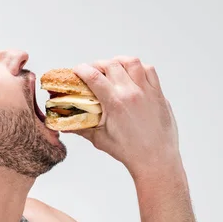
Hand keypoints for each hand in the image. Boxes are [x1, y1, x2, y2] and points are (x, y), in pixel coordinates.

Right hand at [69, 57, 180, 179]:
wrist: (156, 159)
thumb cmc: (129, 152)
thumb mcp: (100, 139)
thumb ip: (81, 128)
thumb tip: (63, 125)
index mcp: (115, 103)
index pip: (94, 76)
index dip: (82, 69)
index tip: (76, 70)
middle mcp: (132, 93)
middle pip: (111, 65)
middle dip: (98, 65)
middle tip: (92, 71)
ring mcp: (147, 91)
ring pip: (132, 62)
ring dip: (118, 61)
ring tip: (112, 68)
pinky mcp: (159, 94)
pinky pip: (149, 70)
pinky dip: (138, 68)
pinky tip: (131, 74)